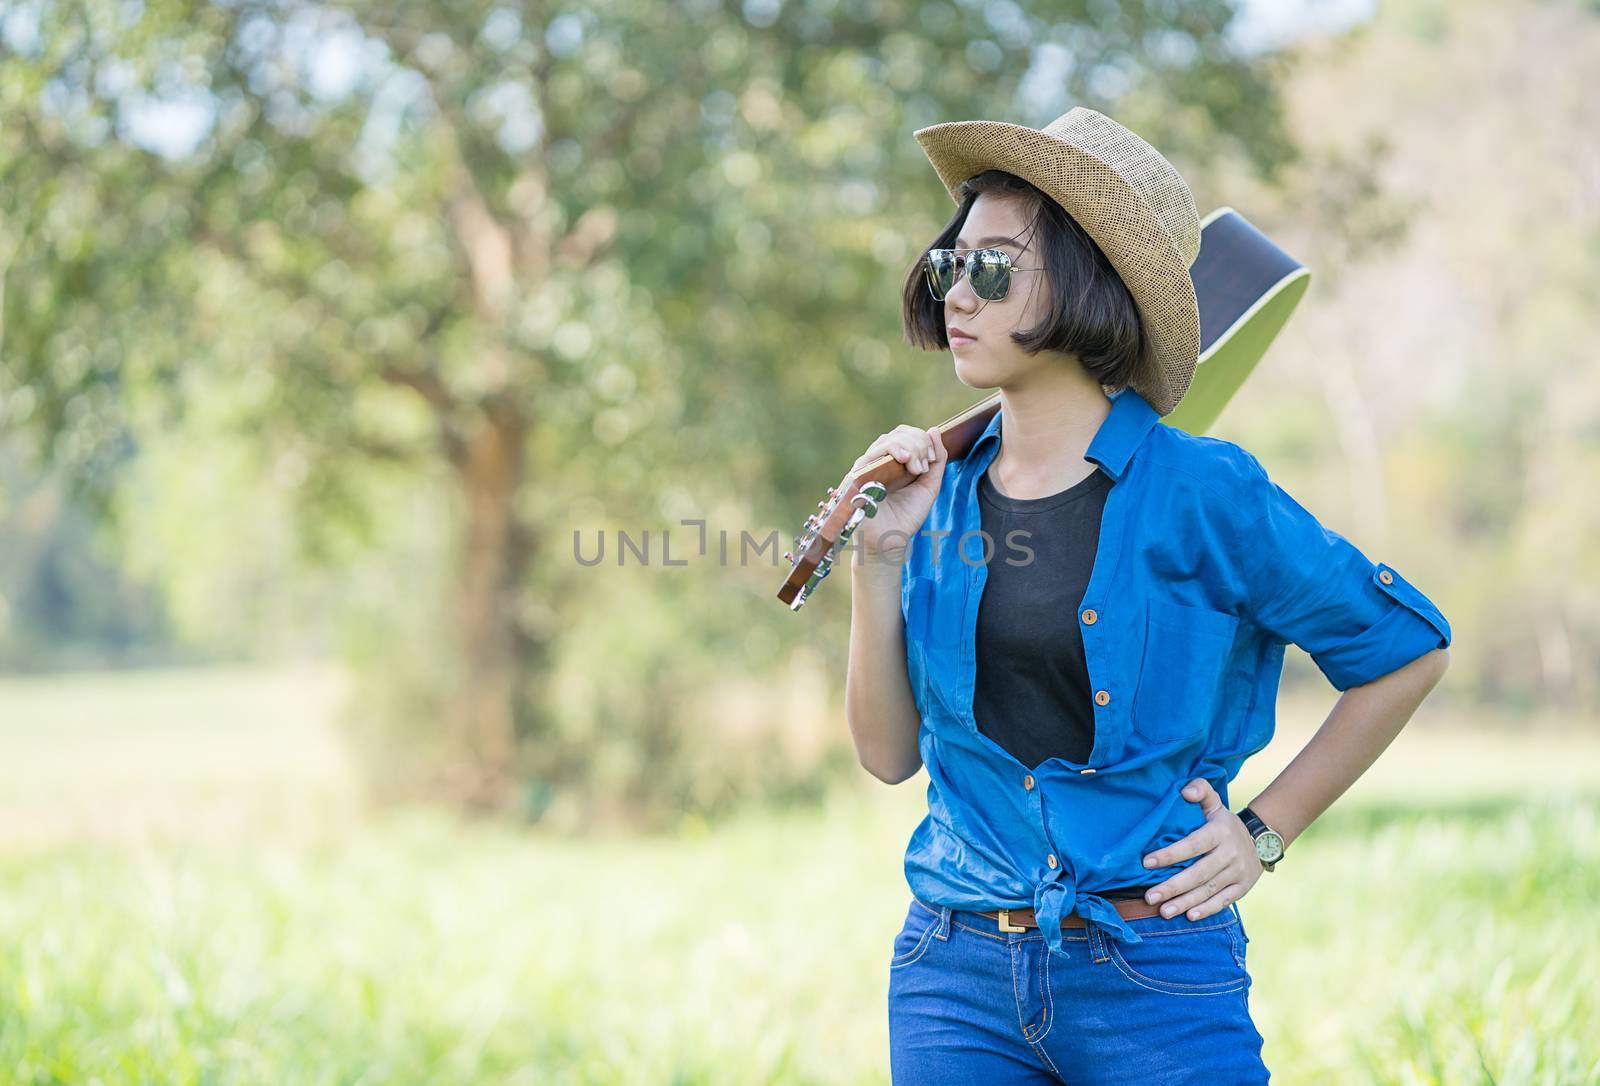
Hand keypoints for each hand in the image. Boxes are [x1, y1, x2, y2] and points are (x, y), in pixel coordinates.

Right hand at [849, 425, 946, 564]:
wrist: (890, 541)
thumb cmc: (907, 516)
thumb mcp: (928, 486)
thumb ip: (936, 461)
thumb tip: (934, 430)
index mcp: (895, 462)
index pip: (907, 435)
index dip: (923, 440)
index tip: (932, 460)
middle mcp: (880, 461)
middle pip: (899, 433)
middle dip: (918, 444)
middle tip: (923, 467)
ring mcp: (868, 466)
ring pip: (888, 440)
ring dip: (909, 448)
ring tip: (916, 469)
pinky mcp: (858, 474)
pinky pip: (874, 452)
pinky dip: (893, 450)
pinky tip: (906, 461)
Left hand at [1138, 778, 1262, 920]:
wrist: (1261, 840)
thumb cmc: (1224, 823)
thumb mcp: (1215, 803)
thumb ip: (1201, 790)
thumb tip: (1185, 791)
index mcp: (1220, 832)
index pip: (1193, 844)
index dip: (1171, 854)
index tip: (1147, 862)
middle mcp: (1230, 854)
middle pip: (1198, 873)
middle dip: (1173, 886)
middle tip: (1149, 896)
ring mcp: (1238, 873)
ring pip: (1208, 890)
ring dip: (1185, 903)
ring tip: (1163, 911)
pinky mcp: (1242, 888)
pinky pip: (1224, 901)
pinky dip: (1207, 910)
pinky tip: (1189, 916)